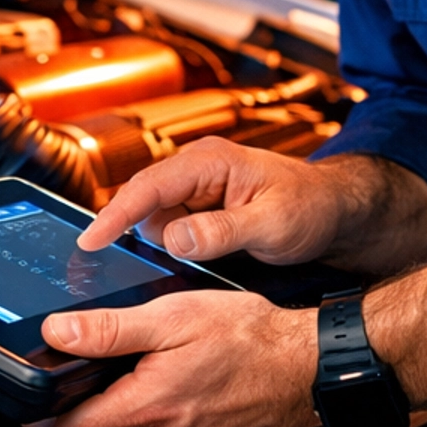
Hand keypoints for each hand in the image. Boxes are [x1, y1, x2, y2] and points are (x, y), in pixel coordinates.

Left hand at [37, 289, 317, 426]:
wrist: (308, 369)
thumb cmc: (250, 340)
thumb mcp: (173, 317)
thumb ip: (110, 330)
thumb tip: (58, 333)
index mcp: (146, 409)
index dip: (39, 423)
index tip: (29, 407)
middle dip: (80, 417)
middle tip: (81, 381)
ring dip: (119, 422)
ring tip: (131, 381)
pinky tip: (171, 396)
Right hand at [75, 137, 344, 266]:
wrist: (335, 210)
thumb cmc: (310, 208)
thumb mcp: (272, 224)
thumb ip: (222, 232)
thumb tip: (173, 239)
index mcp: (211, 161)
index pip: (150, 186)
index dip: (116, 215)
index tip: (91, 241)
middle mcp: (198, 168)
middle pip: (144, 200)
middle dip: (132, 232)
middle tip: (120, 265)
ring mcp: (198, 187)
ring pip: (155, 218)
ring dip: (163, 243)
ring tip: (198, 258)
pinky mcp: (200, 205)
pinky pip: (170, 225)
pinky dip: (174, 245)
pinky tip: (194, 258)